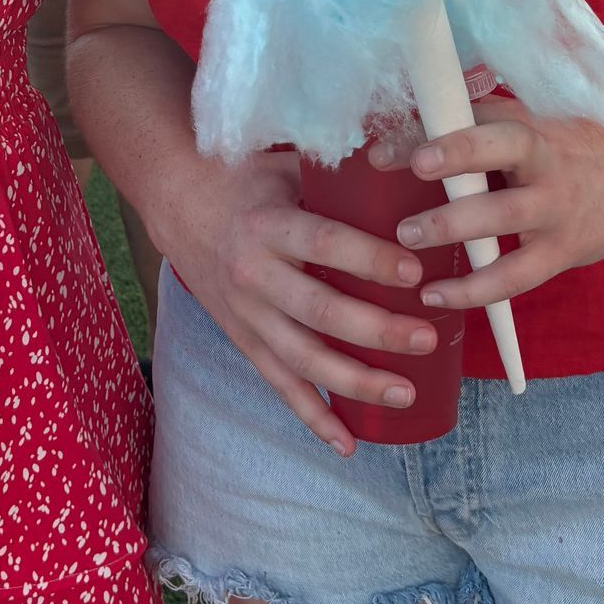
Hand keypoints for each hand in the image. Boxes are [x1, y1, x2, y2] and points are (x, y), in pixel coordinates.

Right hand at [159, 149, 436, 456]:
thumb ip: (340, 170)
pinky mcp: (244, 340)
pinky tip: (348, 445)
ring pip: (302, 359)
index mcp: (269, 224)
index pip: (322, 244)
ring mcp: (246, 315)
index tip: (414, 270)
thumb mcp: (287, 162)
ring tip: (405, 392)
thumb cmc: (247, 178)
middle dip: (375, 330)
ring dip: (354, 381)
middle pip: (318, 311)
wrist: (178, 203)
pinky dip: (313, 418)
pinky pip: (279, 386)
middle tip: (425, 337)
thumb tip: (411, 158)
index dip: (368, 259)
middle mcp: (254, 274)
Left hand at [377, 96, 603, 309]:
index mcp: (531, 127)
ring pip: (506, 216)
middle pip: (504, 154)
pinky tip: (434, 296)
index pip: (484, 120)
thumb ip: (466, 130)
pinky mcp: (559, 253)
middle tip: (412, 175)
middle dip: (456, 163)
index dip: (443, 134)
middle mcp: (546, 163)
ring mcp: (555, 210)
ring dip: (455, 227)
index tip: (397, 151)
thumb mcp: (524, 126)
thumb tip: (385, 145)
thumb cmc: (558, 149)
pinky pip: (515, 277)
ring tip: (408, 238)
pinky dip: (474, 291)